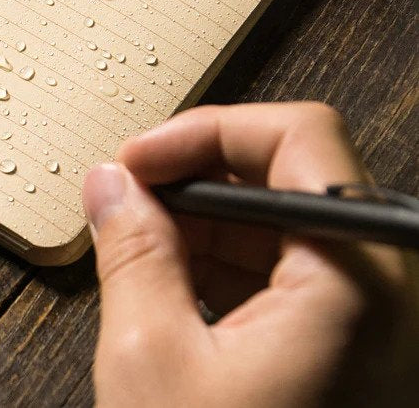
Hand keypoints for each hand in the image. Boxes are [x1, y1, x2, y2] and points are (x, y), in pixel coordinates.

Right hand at [83, 103, 418, 406]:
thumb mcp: (151, 360)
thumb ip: (131, 249)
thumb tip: (111, 184)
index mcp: (355, 279)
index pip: (295, 135)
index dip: (207, 132)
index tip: (141, 159)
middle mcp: (381, 286)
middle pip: (286, 173)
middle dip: (195, 176)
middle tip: (129, 197)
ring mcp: (369, 314)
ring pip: (280, 219)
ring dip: (202, 220)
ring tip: (141, 246)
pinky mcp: (347, 339)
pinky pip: (283, 265)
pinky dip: (223, 260)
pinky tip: (175, 283)